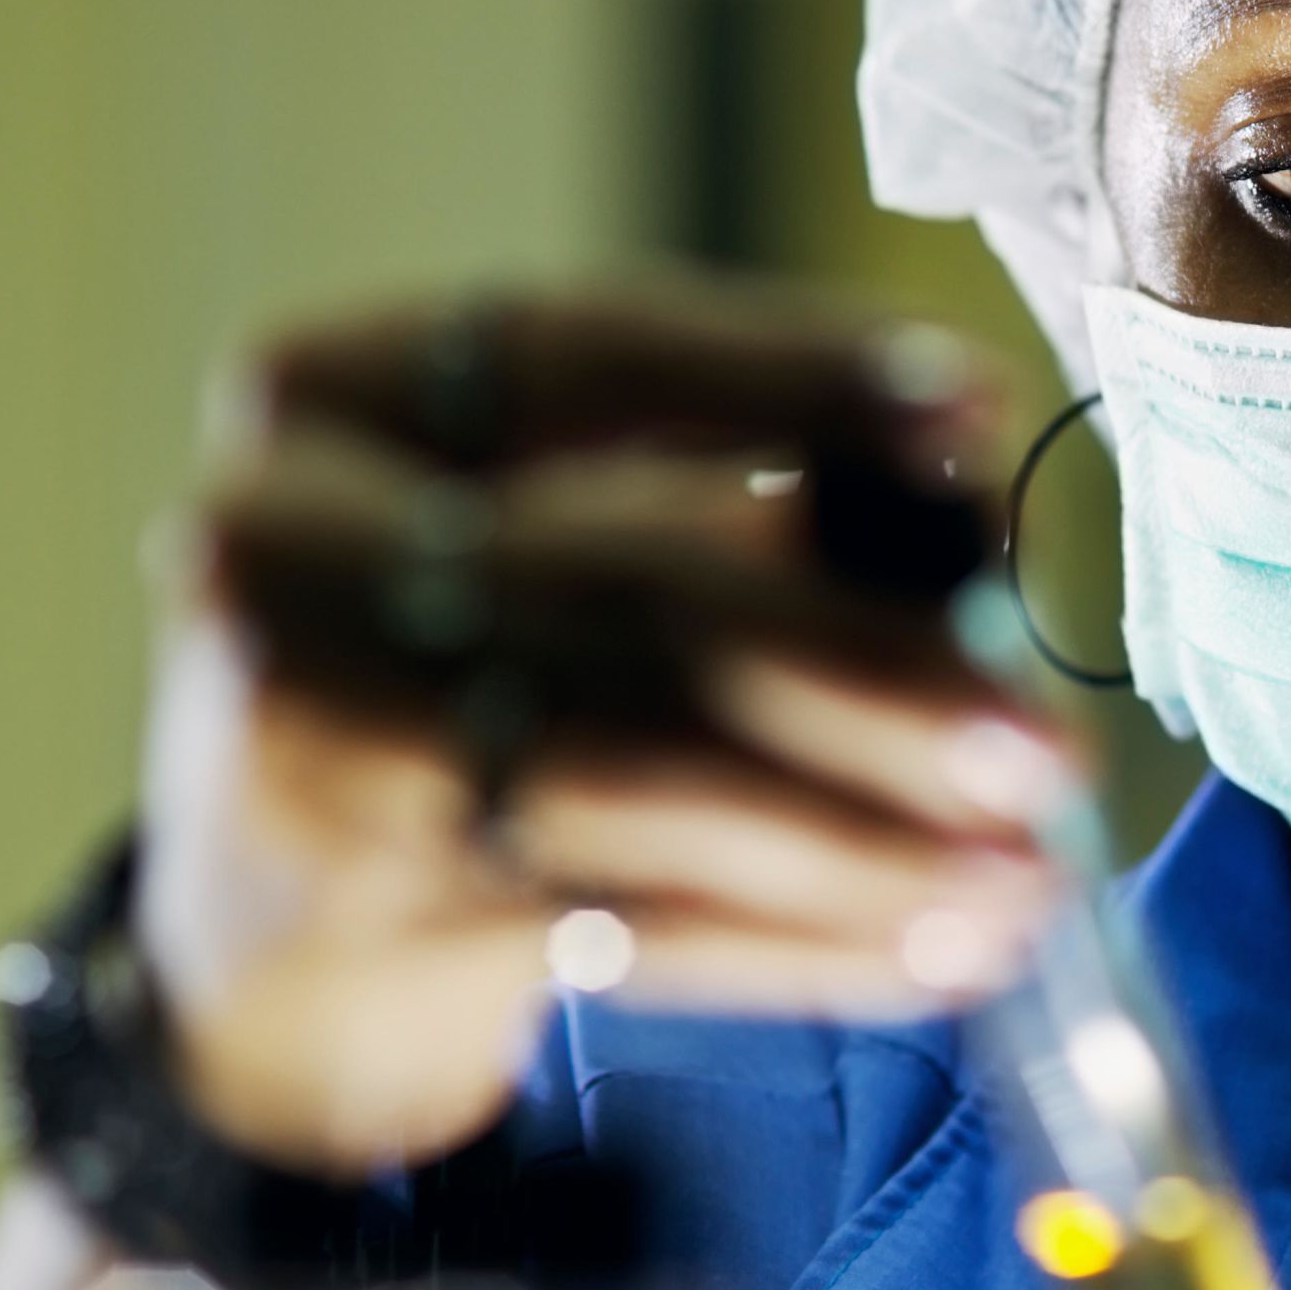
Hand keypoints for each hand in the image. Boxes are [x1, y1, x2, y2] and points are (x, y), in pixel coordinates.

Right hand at [133, 292, 1078, 1176]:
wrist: (244, 946)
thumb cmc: (451, 683)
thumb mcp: (528, 535)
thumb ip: (718, 500)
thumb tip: (971, 534)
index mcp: (332, 398)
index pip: (587, 343)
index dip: (792, 369)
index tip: (979, 407)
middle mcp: (287, 548)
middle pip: (632, 579)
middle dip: (873, 660)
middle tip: (1046, 736)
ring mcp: (313, 744)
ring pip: (647, 775)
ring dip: (870, 835)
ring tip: (1033, 866)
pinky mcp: (367, 919)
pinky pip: (643, 924)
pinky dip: (813, 941)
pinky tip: (948, 946)